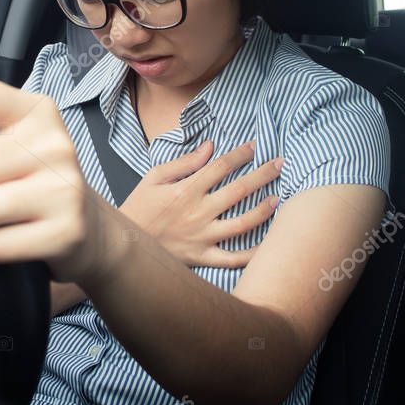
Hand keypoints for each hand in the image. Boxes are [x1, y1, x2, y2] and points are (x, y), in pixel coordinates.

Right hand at [119, 139, 282, 267]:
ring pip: (242, 224)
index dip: (240, 155)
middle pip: (238, 190)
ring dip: (263, 210)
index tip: (255, 146)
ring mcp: (203, 237)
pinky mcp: (203, 257)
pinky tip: (268, 245)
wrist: (123, 245)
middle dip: (262, 174)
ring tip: (278, 199)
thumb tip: (210, 146)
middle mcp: (198, 212)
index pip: (220, 167)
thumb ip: (184, 163)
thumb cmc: (138, 208)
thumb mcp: (153, 178)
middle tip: (281, 164)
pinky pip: (233, 258)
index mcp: (186, 190)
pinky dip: (252, 254)